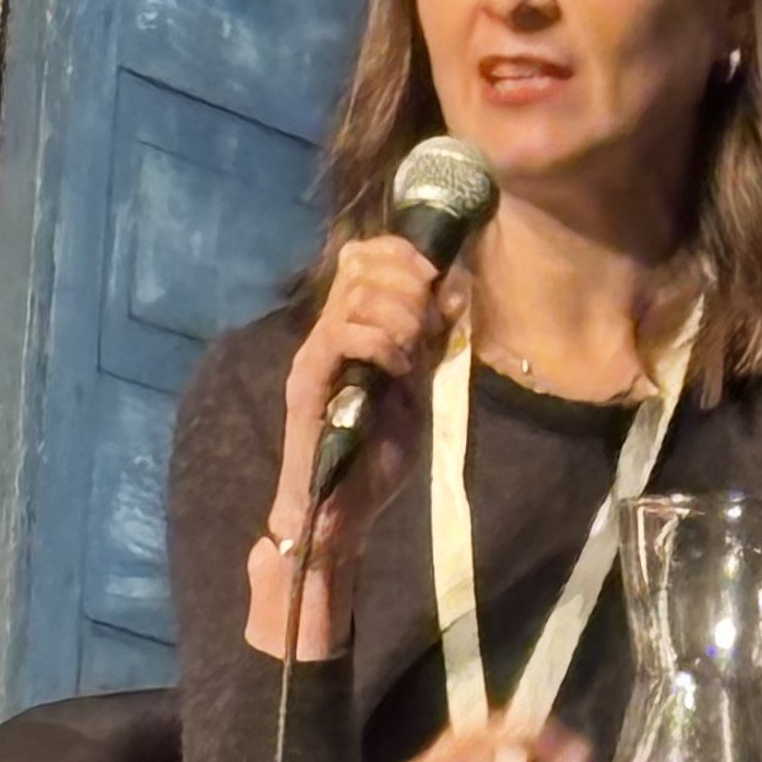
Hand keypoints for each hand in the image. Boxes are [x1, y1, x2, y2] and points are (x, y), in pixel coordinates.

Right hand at [247, 237, 468, 659]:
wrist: (341, 509)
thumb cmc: (377, 456)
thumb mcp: (417, 386)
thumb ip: (427, 342)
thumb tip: (454, 291)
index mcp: (351, 326)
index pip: (363, 257)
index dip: (400, 252)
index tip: (436, 274)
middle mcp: (326, 331)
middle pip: (360, 266)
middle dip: (407, 284)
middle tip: (427, 322)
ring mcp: (315, 353)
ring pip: (356, 296)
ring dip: (398, 315)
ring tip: (411, 351)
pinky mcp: (308, 379)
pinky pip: (343, 334)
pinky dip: (379, 342)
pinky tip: (396, 367)